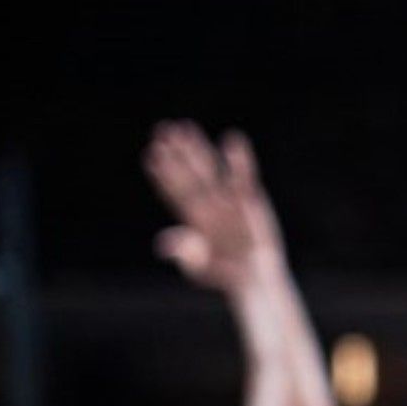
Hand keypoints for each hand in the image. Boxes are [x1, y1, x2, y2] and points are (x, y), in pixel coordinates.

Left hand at [143, 121, 285, 292]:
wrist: (255, 277)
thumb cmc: (225, 276)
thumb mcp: (201, 268)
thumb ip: (186, 253)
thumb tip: (163, 243)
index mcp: (193, 221)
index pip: (174, 192)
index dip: (163, 175)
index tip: (151, 155)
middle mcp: (208, 206)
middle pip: (188, 175)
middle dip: (176, 153)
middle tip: (163, 130)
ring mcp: (228, 200)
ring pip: (210, 170)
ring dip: (198, 149)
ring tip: (186, 127)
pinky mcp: (250, 199)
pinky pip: (243, 175)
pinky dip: (238, 159)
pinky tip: (232, 138)